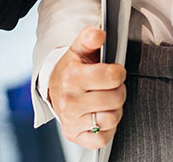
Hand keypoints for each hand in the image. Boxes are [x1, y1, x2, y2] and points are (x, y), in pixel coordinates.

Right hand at [48, 25, 126, 147]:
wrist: (53, 89)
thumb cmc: (72, 69)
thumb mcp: (79, 49)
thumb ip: (90, 37)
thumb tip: (99, 34)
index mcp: (72, 77)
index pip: (112, 76)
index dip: (118, 73)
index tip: (114, 72)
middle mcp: (70, 100)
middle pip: (116, 98)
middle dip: (118, 91)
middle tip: (110, 88)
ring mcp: (72, 120)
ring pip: (111, 119)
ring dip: (114, 110)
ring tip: (105, 102)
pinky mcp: (75, 136)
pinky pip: (102, 138)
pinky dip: (107, 129)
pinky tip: (100, 117)